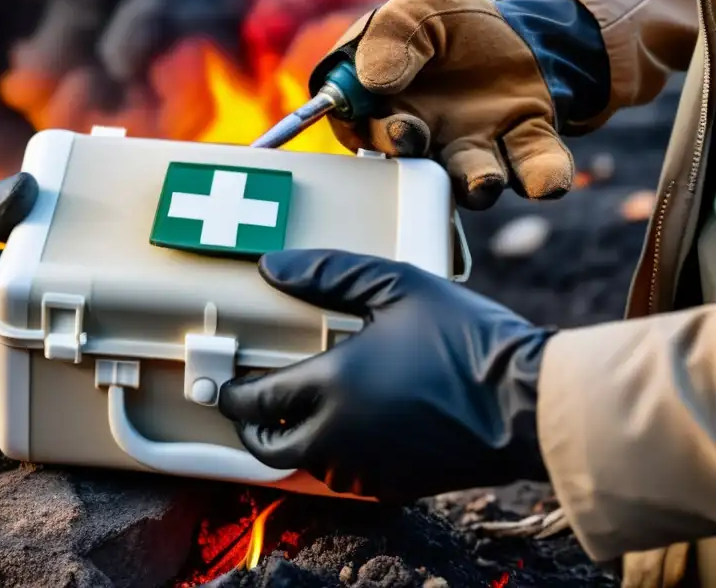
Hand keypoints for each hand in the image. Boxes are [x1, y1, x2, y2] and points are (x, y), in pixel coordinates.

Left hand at [218, 249, 553, 501]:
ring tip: (297, 412)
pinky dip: (332, 457)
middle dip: (249, 429)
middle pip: (268, 448)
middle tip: (249, 407)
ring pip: (306, 464)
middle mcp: (339, 437)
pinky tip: (348, 430)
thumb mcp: (396, 285)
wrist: (528, 403)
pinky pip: (345, 478)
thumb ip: (327, 273)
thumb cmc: (464, 338)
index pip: (255, 401)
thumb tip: (271, 267)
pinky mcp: (396, 486)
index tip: (223, 385)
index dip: (231, 394)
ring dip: (292, 442)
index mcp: (331, 386)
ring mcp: (367, 468)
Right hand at [310, 0, 573, 208]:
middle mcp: (427, 142)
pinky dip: (543, 177)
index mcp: (386, 111)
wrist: (509, 30)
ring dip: (477, 185)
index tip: (394, 124)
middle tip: (415, 139)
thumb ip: (388, 37)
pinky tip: (547, 182)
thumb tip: (375, 81)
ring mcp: (476, 149)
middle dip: (417, 161)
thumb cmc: (445, 27)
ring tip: (484, 181)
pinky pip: (534, 167)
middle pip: (414, 166)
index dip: (374, 134)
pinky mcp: (524, 143)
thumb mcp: (413, 11)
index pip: (366, 130)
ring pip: (472, 180)